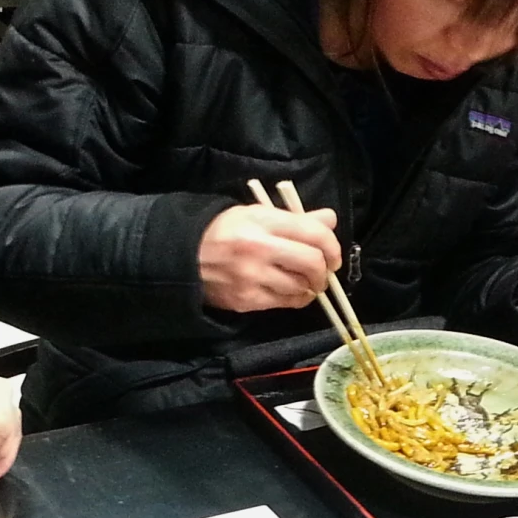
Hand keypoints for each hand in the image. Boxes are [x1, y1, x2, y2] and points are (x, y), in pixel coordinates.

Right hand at [198, 205, 340, 312]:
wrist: (185, 257)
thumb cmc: (224, 231)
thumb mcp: (256, 214)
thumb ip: (295, 219)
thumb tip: (330, 220)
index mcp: (262, 221)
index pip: (313, 233)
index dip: (332, 246)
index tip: (333, 255)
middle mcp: (259, 248)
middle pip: (312, 263)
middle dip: (325, 270)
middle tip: (324, 272)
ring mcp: (253, 277)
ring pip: (302, 287)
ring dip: (311, 287)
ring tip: (307, 282)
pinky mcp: (247, 300)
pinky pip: (285, 302)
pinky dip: (296, 298)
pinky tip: (292, 291)